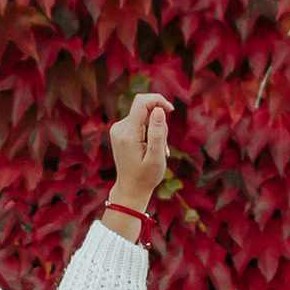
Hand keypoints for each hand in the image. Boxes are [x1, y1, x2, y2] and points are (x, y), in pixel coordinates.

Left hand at [106, 87, 170, 218]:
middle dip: (159, 123)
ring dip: (155, 130)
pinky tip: (151, 148)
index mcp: (128, 134)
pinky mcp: (121, 131)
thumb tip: (159, 110)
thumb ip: (158, 134)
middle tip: (163, 146)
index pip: (141, 102)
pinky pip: (139, 122)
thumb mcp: (156, 157)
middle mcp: (119, 128)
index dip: (158, 100)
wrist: (130, 189)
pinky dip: (149, 132)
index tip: (171, 110)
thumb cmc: (146, 177)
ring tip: (157, 151)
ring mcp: (118, 129)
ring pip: (144, 116)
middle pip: (145, 110)